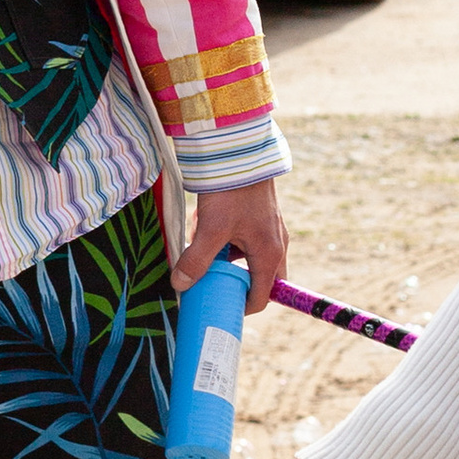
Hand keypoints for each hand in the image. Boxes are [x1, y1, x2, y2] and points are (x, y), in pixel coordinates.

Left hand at [173, 173, 287, 297]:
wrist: (240, 149)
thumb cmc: (231, 190)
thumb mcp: (210, 229)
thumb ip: (197, 260)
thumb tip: (181, 286)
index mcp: (269, 253)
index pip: (262, 297)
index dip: (241, 308)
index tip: (219, 308)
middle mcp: (276, 244)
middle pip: (260, 280)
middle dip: (235, 284)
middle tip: (211, 282)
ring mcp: (270, 229)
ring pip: (249, 258)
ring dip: (228, 260)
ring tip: (202, 248)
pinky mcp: (260, 215)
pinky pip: (245, 239)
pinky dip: (227, 241)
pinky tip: (206, 226)